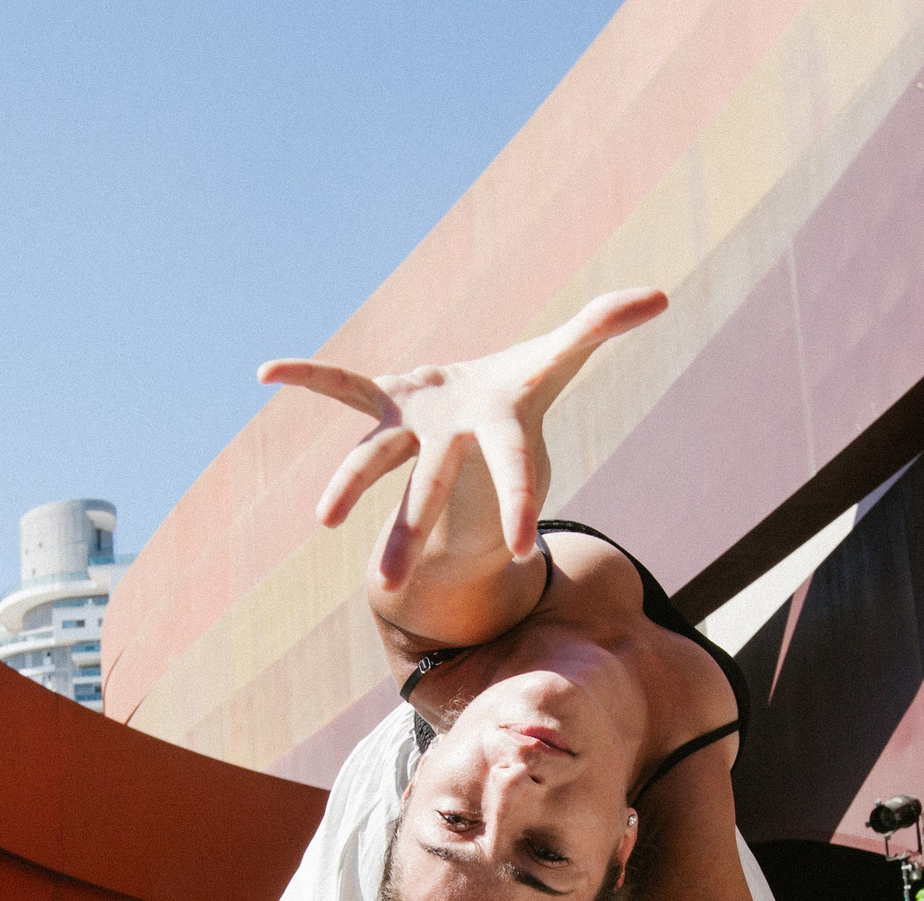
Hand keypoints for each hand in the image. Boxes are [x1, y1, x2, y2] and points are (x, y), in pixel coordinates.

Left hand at [258, 288, 665, 579]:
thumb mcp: (564, 353)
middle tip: (386, 582)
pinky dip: (308, 375)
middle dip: (409, 532)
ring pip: (375, 460)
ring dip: (346, 485)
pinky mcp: (385, 402)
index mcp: (498, 433)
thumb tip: (657, 296)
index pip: (513, 473)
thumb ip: (603, 325)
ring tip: (322, 520)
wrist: (481, 408)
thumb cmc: (526, 388)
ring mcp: (412, 429)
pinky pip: (342, 386)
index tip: (524, 552)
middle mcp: (449, 443)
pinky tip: (265, 370)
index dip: (520, 504)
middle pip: (428, 490)